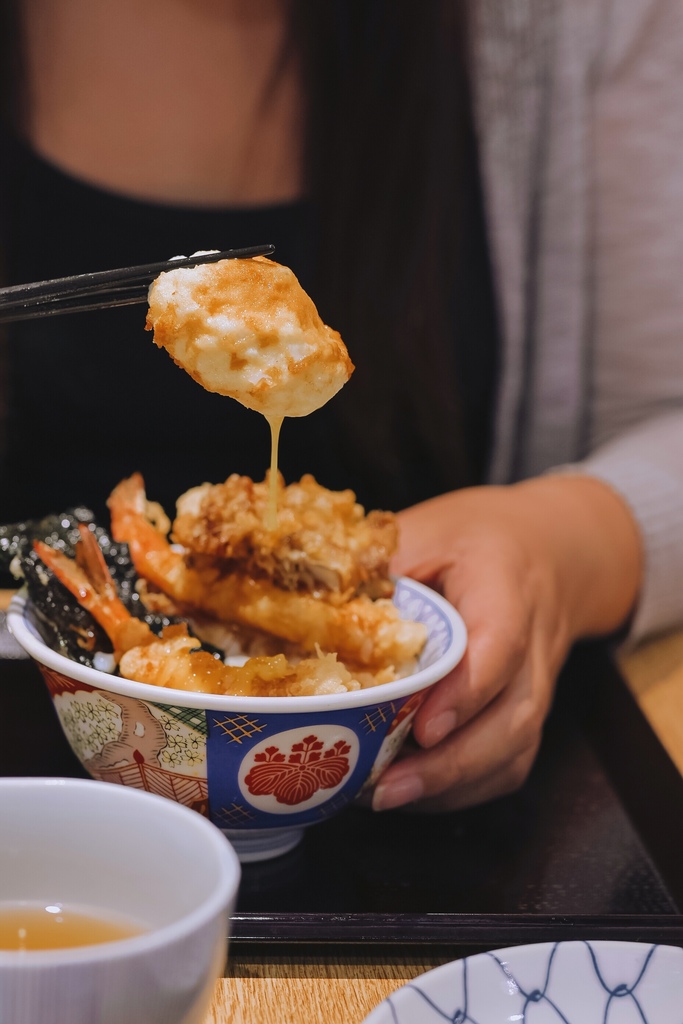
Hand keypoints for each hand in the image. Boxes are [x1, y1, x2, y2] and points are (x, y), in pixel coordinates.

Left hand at [371, 475, 641, 812]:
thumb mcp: (424, 529)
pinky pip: (510, 761)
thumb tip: (304, 609)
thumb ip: (378, 568)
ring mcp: (538, 681)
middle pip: (514, 714)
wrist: (547, 546)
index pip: (501, 642)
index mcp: (506, 583)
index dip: (466, 691)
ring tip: (388, 797)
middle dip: (453, 763)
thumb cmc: (475, 537)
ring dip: (454, 784)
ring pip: (516, 747)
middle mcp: (534, 640)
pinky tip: (414, 792)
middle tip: (388, 786)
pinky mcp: (527, 708)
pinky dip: (465, 787)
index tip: (425, 726)